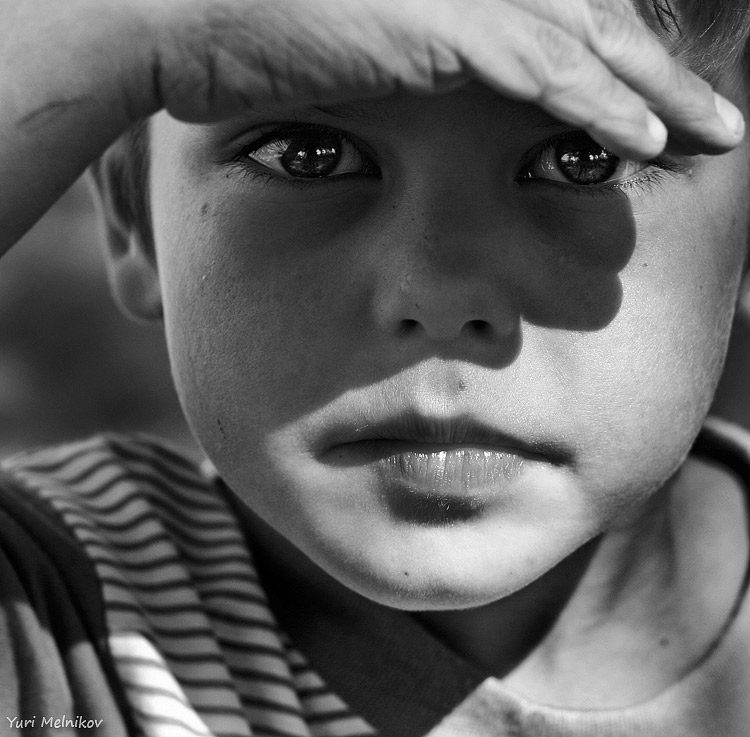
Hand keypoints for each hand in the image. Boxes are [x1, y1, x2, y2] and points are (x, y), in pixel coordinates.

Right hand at [0, 0, 742, 249]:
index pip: (562, 30)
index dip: (617, 74)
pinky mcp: (440, 30)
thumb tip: (411, 105)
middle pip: (596, 31)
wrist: (182, 12)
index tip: (657, 116)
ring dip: (657, 97)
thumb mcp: (338, 60)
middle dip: (663, 80)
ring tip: (713, 138)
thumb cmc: (245, 43)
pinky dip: (599, 108)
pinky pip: (542, 73)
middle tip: (714, 125)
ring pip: (589, 48)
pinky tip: (649, 143)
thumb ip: (396, 76)